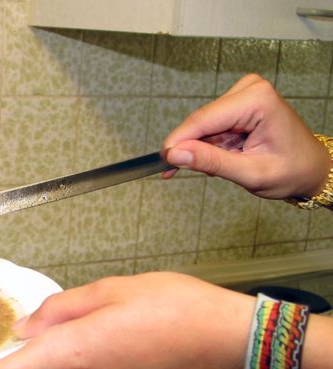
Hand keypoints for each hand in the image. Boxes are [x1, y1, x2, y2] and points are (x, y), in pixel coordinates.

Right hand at [163, 73, 329, 200]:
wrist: (311, 168)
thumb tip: (175, 155)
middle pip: (201, 121)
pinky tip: (222, 158)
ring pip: (203, 125)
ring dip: (202, 148)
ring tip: (220, 168)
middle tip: (177, 172)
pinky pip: (210, 125)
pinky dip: (209, 145)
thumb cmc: (291, 170)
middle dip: (189, 148)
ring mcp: (243, 94)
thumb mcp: (251, 173)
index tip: (162, 162)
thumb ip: (211, 162)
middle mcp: (250, 89)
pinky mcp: (238, 102)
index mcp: (257, 100)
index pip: (203, 119)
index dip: (178, 142)